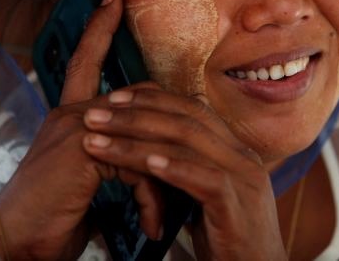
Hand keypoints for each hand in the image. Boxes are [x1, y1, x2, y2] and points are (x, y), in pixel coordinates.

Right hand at [0, 0, 163, 259]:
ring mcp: (75, 128)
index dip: (98, 28)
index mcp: (68, 119)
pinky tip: (152, 226)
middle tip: (190, 145)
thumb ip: (108, 155)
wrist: (13, 245)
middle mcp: (70, 115)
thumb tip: (139, 155)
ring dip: (162, 175)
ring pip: (143, 132)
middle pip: (132, 95)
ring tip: (163, 216)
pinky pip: (138, 163)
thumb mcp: (84, 180)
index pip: (86, 62)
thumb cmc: (49, 219)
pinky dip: (150, 199)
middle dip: (164, 117)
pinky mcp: (83, 149)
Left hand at [82, 85, 287, 260]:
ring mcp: (244, 179)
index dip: (152, 99)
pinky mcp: (238, 207)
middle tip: (95, 115)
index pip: (191, 108)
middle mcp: (242, 156)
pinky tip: (145, 165)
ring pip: (188, 144)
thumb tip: (149, 150)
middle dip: (136, 114)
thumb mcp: (203, 196)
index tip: (114, 98)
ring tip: (98, 141)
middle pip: (186, 118)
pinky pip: (205, 179)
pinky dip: (174, 169)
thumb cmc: (225, 240)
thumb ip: (184, 169)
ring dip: (137, 141)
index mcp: (234, 149)